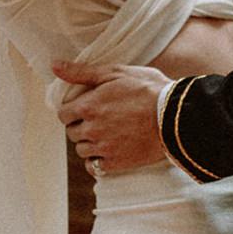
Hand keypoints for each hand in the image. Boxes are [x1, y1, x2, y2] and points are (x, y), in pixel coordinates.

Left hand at [53, 60, 172, 175]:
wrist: (177, 116)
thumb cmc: (148, 90)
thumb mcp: (115, 72)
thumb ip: (82, 72)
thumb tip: (55, 66)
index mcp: (88, 106)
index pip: (63, 114)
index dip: (72, 111)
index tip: (85, 109)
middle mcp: (91, 129)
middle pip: (72, 133)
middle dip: (81, 126)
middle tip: (99, 120)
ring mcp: (104, 148)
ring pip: (82, 150)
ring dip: (89, 143)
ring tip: (106, 135)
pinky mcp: (116, 163)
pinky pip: (94, 167)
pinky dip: (97, 161)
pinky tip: (108, 151)